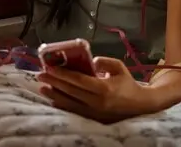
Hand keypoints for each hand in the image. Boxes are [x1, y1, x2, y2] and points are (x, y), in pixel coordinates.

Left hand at [37, 57, 155, 122]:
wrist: (140, 106)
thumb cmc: (127, 84)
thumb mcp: (119, 68)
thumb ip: (105, 61)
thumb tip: (90, 60)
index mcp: (103, 88)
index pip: (78, 80)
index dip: (63, 74)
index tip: (49, 67)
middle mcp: (97, 102)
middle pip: (70, 91)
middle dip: (54, 82)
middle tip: (40, 75)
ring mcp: (94, 112)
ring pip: (69, 103)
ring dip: (54, 95)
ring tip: (42, 87)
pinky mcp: (93, 119)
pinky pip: (74, 112)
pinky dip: (62, 105)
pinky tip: (53, 99)